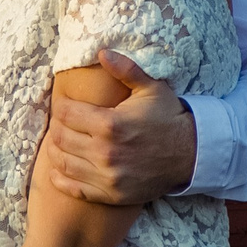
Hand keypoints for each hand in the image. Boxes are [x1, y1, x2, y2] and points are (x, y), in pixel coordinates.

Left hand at [44, 50, 196, 205]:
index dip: (60, 106)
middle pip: (60, 137)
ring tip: (61, 142)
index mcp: (110, 124)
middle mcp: (105, 152)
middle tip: (62, 122)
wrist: (191, 155)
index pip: (66, 113)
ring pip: (62, 162)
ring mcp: (107, 177)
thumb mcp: (151, 88)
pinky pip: (73, 188)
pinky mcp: (111, 194)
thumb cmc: (168, 118)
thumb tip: (101, 52)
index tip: (64, 104)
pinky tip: (60, 168)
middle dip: (57, 127)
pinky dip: (60, 178)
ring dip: (56, 150)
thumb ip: (125, 69)